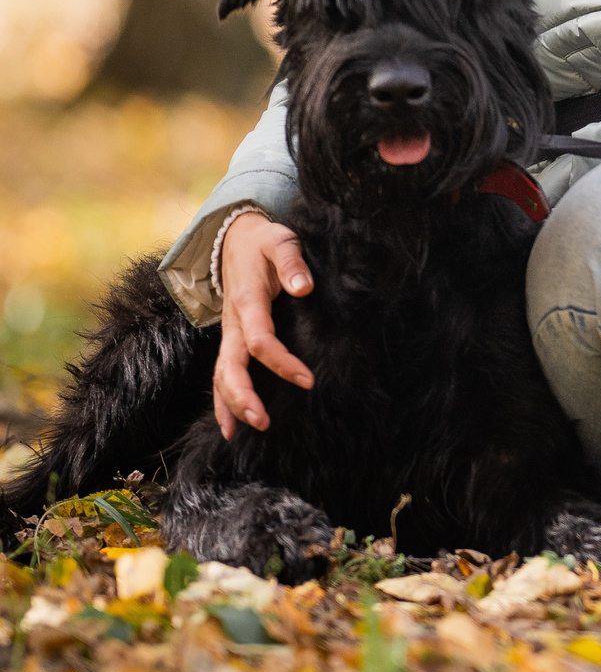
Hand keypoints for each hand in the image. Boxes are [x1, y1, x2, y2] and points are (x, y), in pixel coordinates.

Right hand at [214, 213, 315, 439]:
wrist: (234, 238)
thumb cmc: (264, 241)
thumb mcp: (280, 241)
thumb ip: (292, 261)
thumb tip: (304, 287)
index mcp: (247, 301)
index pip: (260, 340)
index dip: (282, 363)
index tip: (308, 381)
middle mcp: (233, 321)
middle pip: (230, 366)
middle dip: (243, 396)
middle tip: (264, 422)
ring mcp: (228, 331)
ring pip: (221, 374)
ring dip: (229, 404)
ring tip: (240, 434)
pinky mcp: (230, 337)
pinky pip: (222, 372)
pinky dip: (222, 399)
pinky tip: (229, 424)